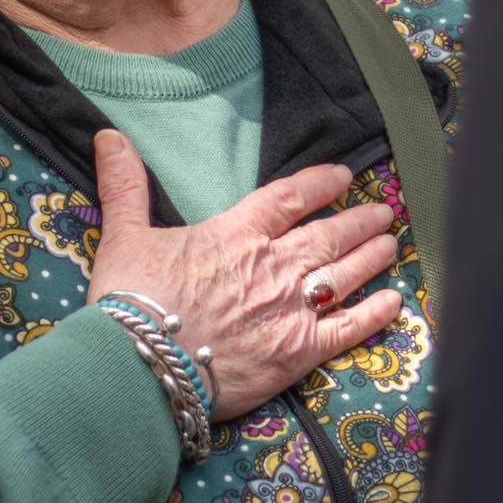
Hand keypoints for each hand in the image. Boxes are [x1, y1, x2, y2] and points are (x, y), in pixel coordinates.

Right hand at [88, 128, 402, 418]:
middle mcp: (272, 266)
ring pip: (344, 275)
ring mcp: (289, 309)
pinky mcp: (297, 353)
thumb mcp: (124, 235)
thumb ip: (125, 185)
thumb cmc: (130, 302)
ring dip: (371, 258)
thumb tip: (108, 135)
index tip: (343, 176)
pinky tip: (394, 304)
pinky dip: (374, 315)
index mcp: (236, 234)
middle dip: (359, 221)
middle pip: (328, 235)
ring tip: (392, 244)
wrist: (138, 367)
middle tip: (383, 212)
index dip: (321, 184)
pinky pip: (347, 330)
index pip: (291, 198)